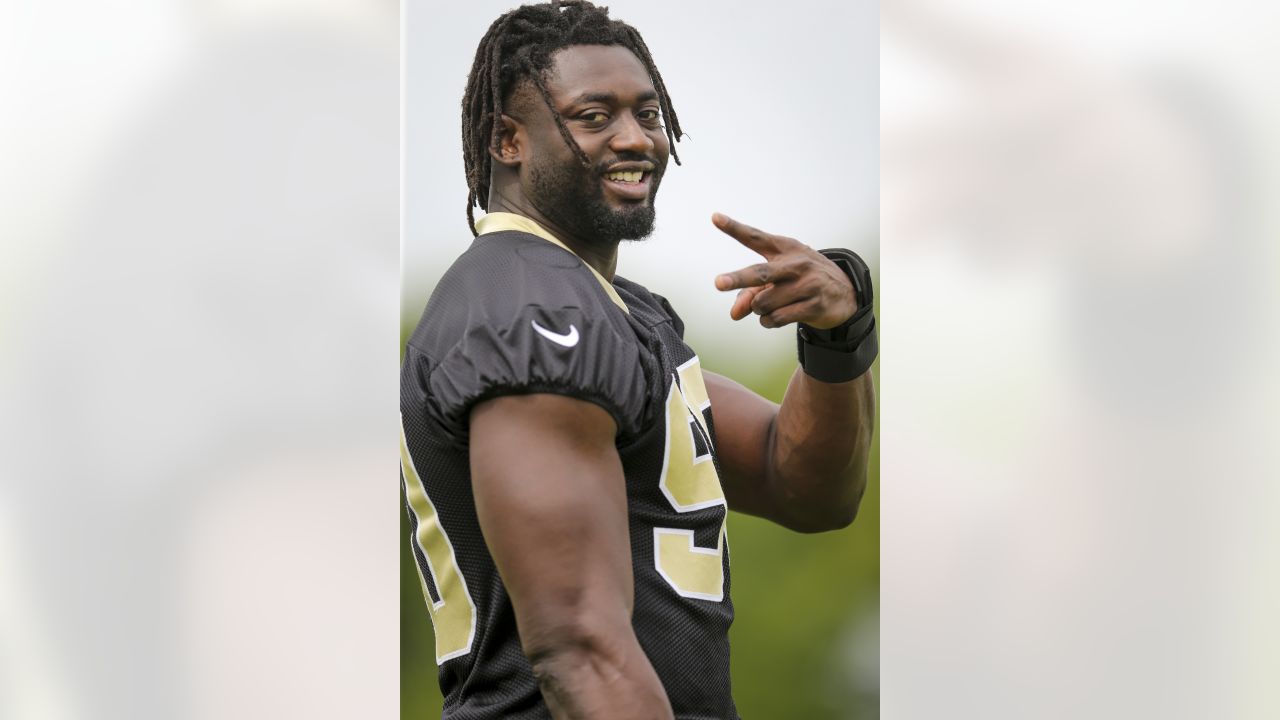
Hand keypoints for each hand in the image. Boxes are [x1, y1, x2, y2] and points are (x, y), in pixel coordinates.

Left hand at [712, 213, 855, 329]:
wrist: (845, 292)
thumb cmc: (802, 280)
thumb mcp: (778, 279)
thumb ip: (750, 293)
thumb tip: (734, 314)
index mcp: (784, 248)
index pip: (755, 237)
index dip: (734, 228)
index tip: (715, 217)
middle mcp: (795, 264)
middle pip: (760, 273)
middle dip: (737, 278)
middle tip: (718, 283)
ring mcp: (807, 284)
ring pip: (763, 303)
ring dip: (758, 310)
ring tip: (769, 306)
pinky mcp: (814, 305)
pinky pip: (776, 318)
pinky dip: (768, 321)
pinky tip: (774, 317)